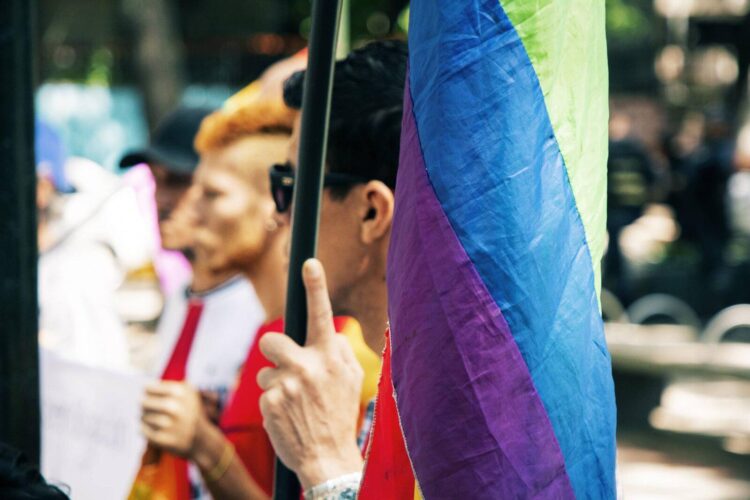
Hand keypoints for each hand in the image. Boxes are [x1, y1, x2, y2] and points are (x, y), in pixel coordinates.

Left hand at [141, 381, 211, 458]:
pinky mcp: (162, 439)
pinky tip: (150, 428)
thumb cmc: (190, 411)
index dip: (148, 392)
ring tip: (151, 418)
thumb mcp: (188, 392)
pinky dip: (144, 428)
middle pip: (143, 402)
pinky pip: (142, 430)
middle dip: (145, 404)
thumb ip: (170, 385)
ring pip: (143, 416)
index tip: (150, 395)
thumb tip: (146, 386)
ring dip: (145, 417)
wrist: (201, 439)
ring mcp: (168, 424)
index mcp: (179, 392)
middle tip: (146, 406)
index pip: (148, 389)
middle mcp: (173, 407)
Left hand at [257, 259, 363, 489]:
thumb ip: (339, 352)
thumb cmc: (339, 415)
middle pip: (271, 341)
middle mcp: (307, 366)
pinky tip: (288, 417)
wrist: (326, 458)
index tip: (309, 262)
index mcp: (330, 357)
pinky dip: (273, 403)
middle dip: (272, 351)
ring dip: (275, 382)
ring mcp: (286, 384)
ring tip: (294, 404)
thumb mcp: (351, 380)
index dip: (316, 286)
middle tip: (286, 367)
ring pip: (265, 370)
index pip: (322, 315)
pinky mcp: (269, 403)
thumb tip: (326, 333)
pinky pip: (264, 392)